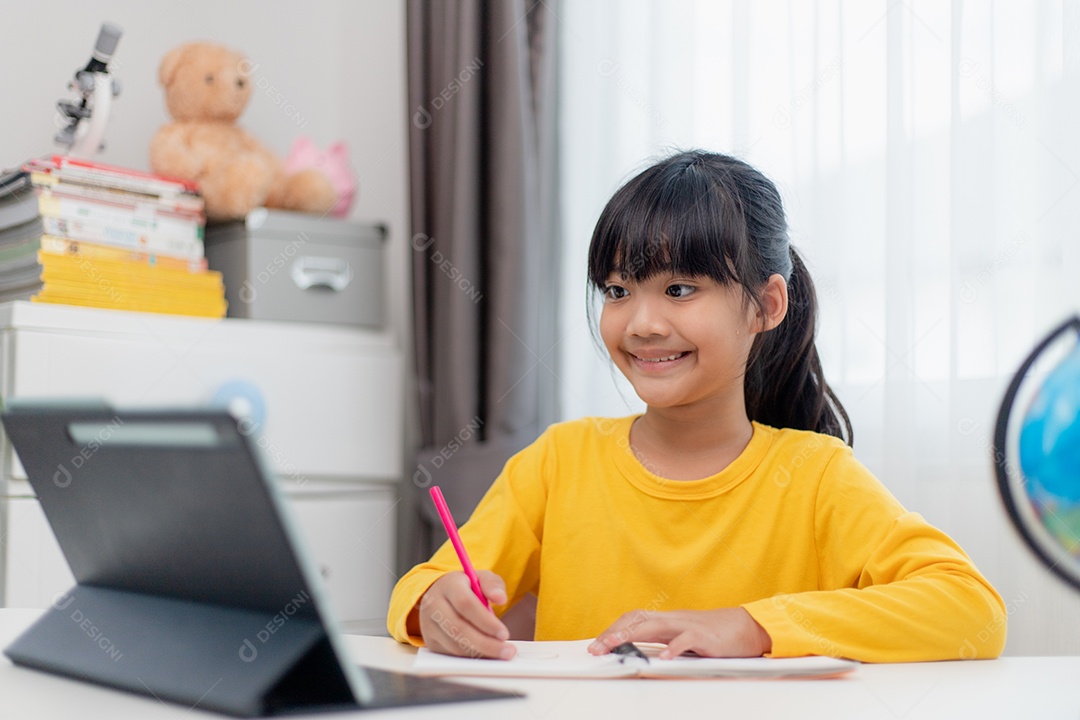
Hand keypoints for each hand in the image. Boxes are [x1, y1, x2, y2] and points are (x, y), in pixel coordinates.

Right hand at [413, 570, 516, 659]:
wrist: (437, 594)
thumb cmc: (464, 587)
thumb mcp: (480, 578)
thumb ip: (493, 584)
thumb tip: (501, 599)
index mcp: (448, 585)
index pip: (465, 604)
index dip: (485, 621)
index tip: (504, 634)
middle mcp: (434, 605)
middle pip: (458, 628)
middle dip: (486, 643)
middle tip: (507, 651)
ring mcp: (429, 625)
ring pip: (454, 644)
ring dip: (480, 653)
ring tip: (501, 653)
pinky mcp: (430, 641)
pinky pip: (452, 654)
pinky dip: (471, 657)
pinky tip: (487, 655)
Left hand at [588, 607, 771, 658]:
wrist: (746, 627)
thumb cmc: (715, 634)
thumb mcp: (683, 637)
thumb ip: (664, 641)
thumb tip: (641, 652)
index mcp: (667, 620)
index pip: (634, 619)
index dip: (614, 629)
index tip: (598, 643)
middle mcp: (673, 619)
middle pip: (637, 620)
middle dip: (614, 633)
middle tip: (597, 647)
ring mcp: (687, 625)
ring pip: (653, 626)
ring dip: (631, 636)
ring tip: (614, 646)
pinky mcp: (703, 635)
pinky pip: (685, 640)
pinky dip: (673, 649)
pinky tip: (663, 658)